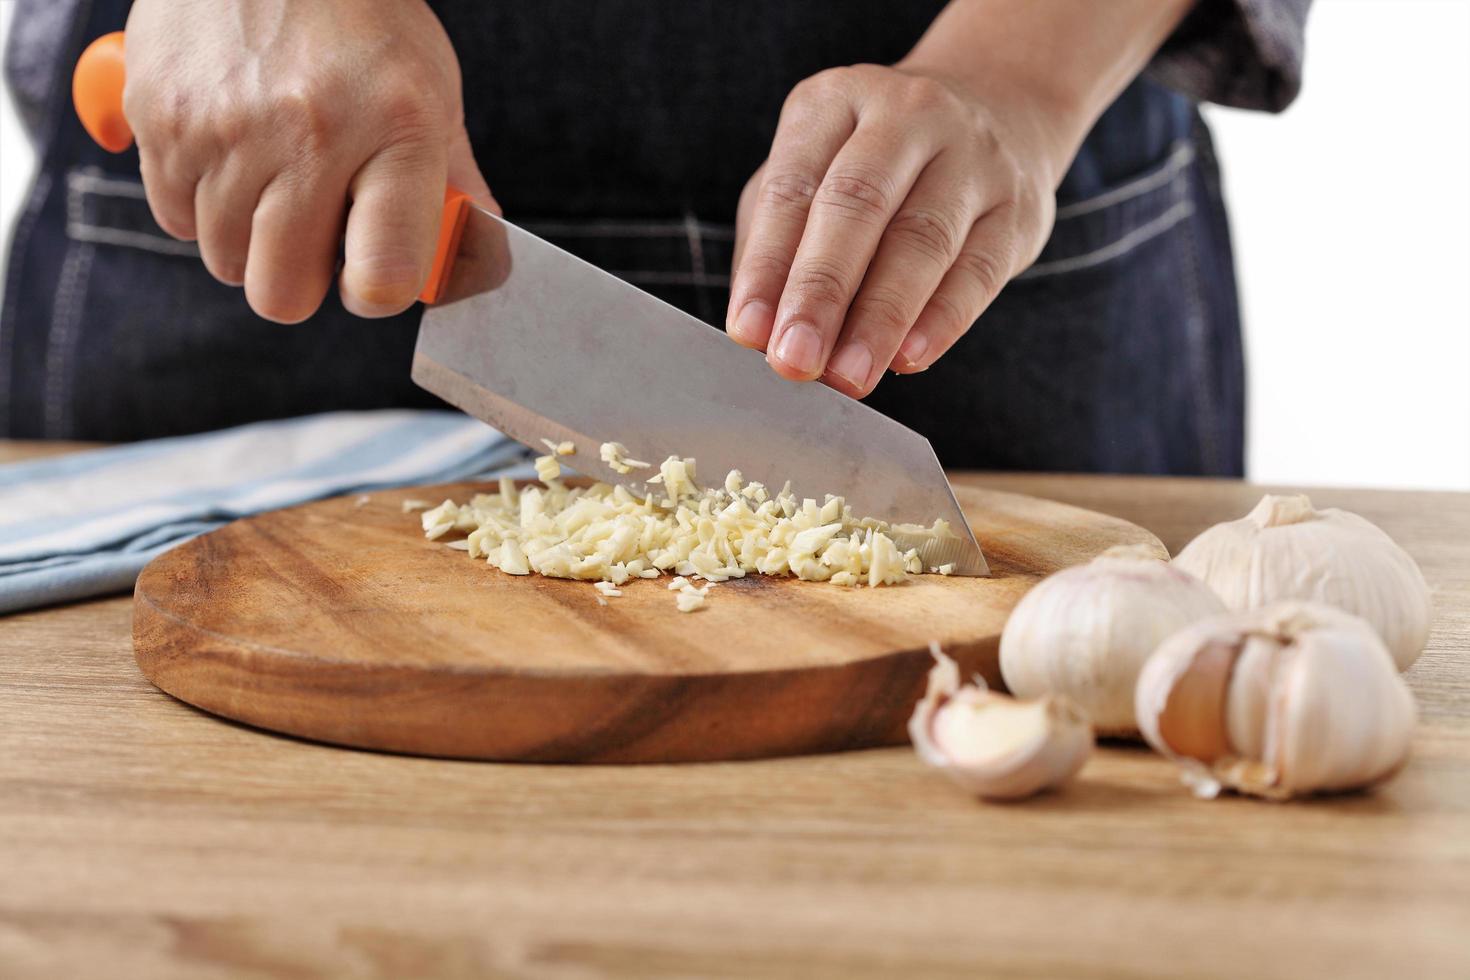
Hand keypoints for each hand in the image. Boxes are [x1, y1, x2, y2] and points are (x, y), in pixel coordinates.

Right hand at [123, 0, 493, 322]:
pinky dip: (200, 204)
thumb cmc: (363, 21)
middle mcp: (308, 134)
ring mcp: (224, 127)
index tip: (374, 277)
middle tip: (316, 230)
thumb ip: (451, 183)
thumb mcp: (431, 92)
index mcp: (396, 130)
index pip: (383, 275)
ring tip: (275, 176)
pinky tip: (232, 154)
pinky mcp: (160, 116)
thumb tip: (474, 263)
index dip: (376, 294)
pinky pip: (174, 218)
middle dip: (300, 278)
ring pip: (225, 261)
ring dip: (250, 239)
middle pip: (282, 293)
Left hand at [727, 63, 1062, 396]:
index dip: (768, 265)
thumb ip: (776, 247)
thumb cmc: (875, 165)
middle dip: (820, 292)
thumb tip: (761, 332)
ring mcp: (972, 158)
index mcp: (836, 102)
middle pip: (858, 206)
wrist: (996, 112)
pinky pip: (979, 271)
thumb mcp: (812, 175)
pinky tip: (909, 358)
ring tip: (848, 375)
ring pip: (923, 242)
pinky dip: (942, 321)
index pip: (794, 188)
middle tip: (794, 359)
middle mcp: (907, 116)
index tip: (749, 331)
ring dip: (880, 319)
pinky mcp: (1017, 208)